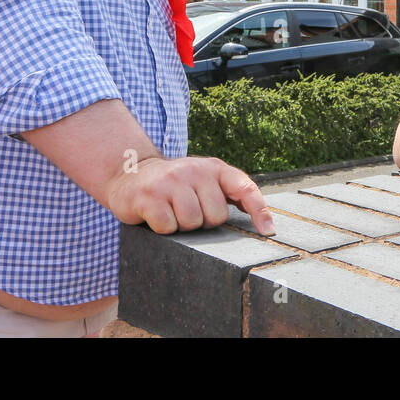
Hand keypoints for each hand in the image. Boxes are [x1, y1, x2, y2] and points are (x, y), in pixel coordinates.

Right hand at [103, 155, 274, 235]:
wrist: (131, 174)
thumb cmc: (176, 184)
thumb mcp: (205, 181)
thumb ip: (230, 194)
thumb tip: (265, 222)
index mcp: (214, 168)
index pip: (245, 187)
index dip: (259, 210)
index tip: (268, 231)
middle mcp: (194, 170)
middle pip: (215, 216)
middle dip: (203, 222)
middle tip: (188, 211)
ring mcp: (170, 181)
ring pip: (192, 222)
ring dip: (182, 227)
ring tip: (172, 212)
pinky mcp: (148, 196)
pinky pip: (167, 226)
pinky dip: (163, 229)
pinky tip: (157, 215)